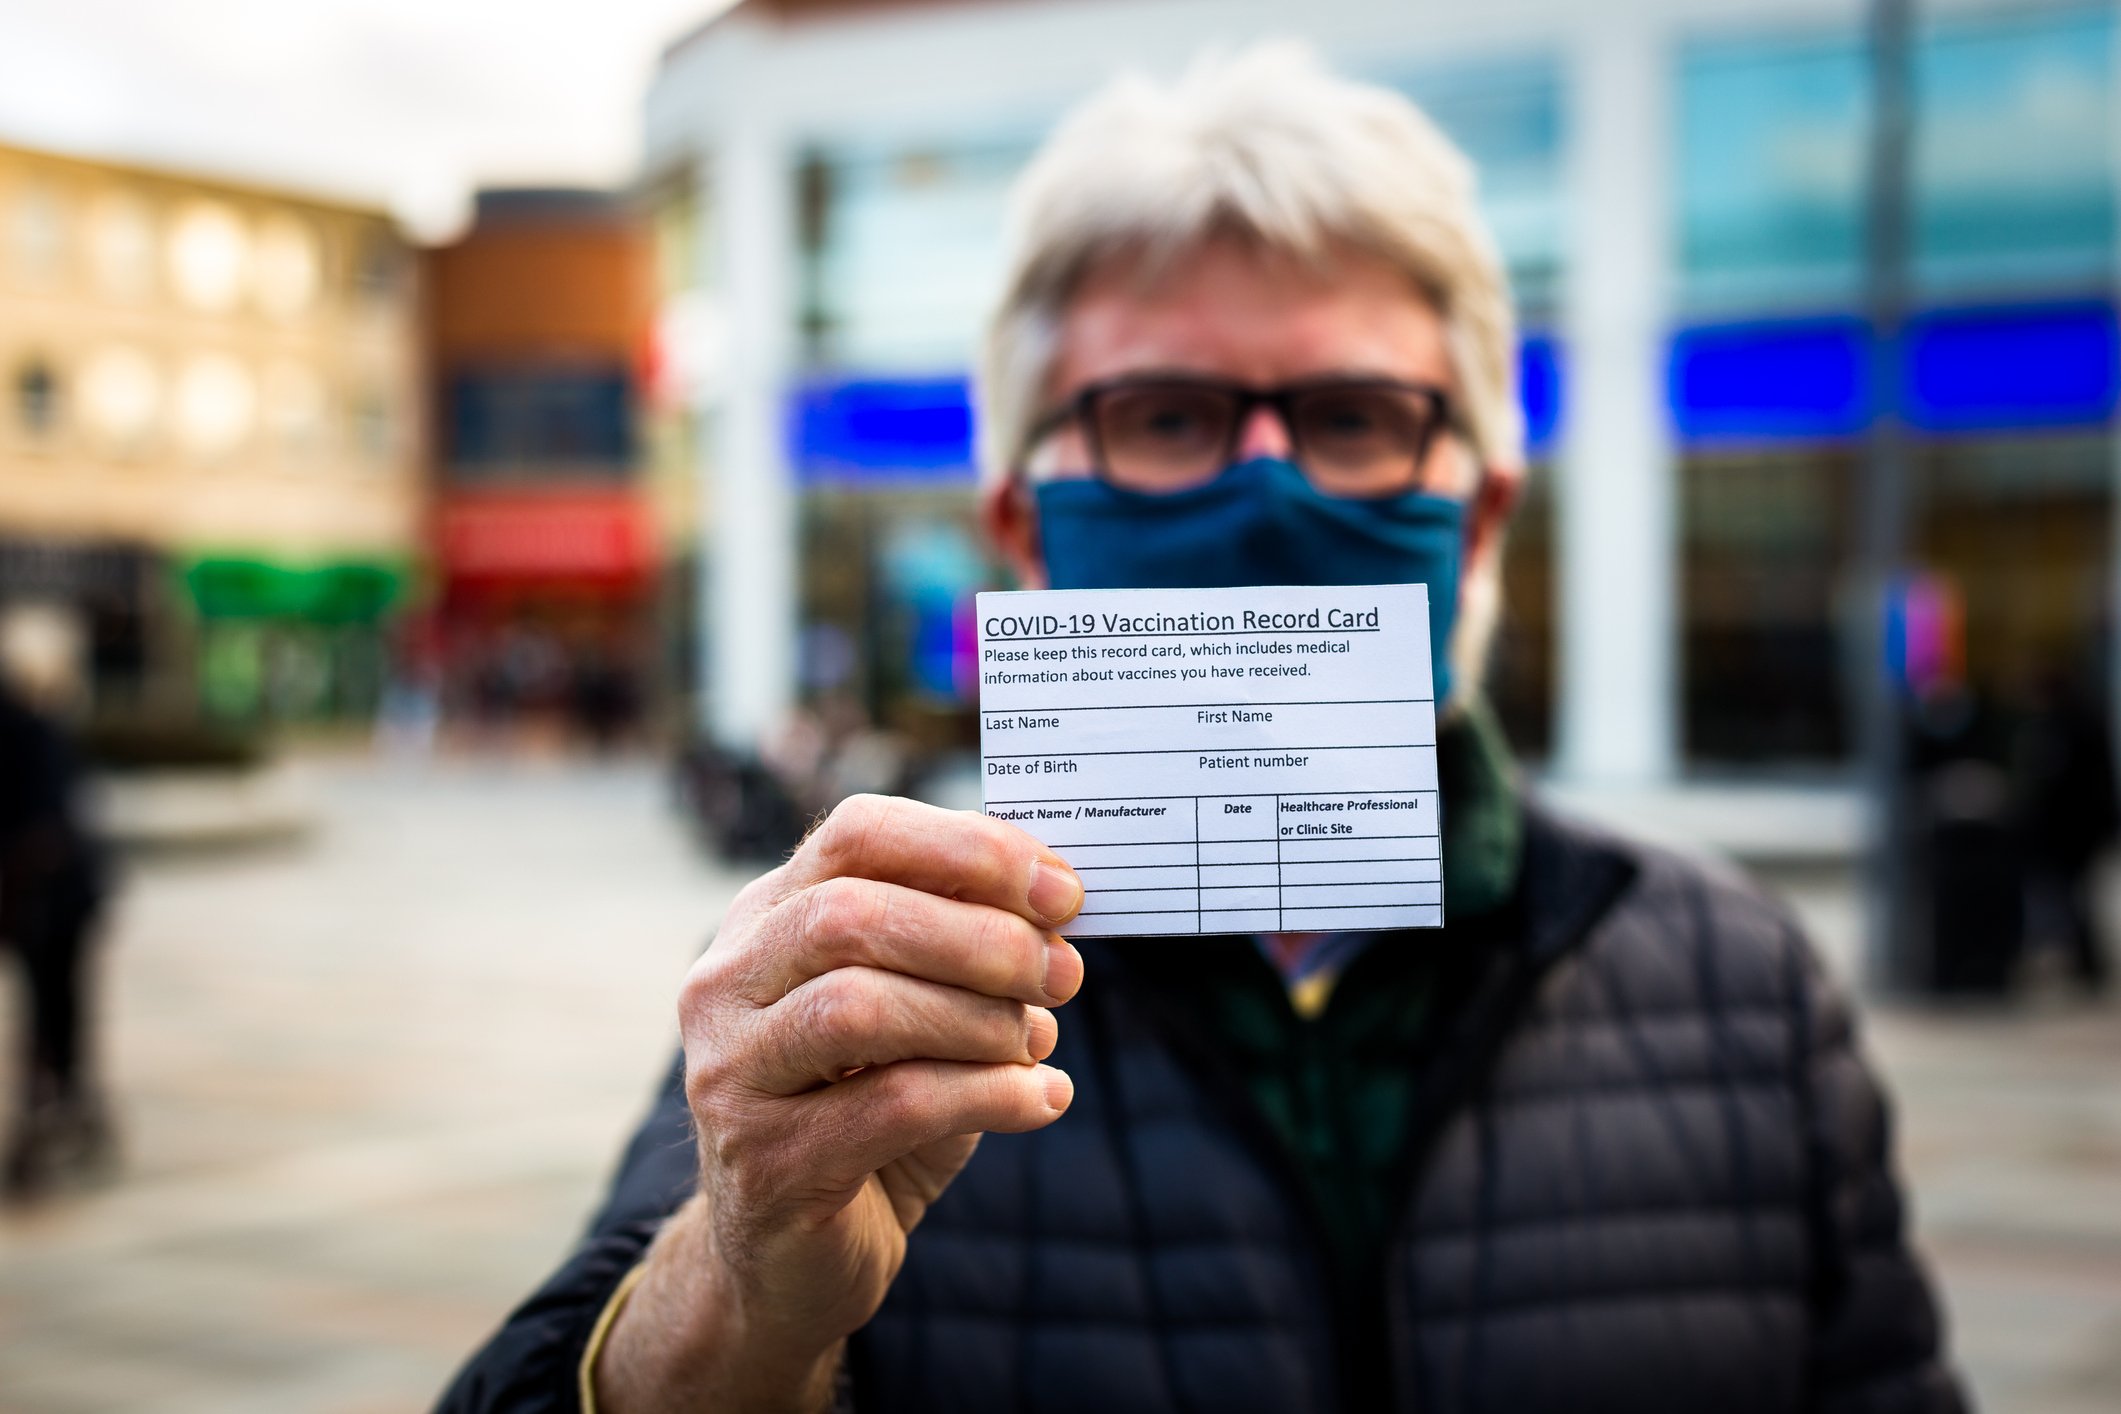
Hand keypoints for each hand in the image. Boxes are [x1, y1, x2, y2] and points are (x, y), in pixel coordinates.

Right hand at [596, 794, 1084, 1412]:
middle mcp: (726, 985)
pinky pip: (892, 1106)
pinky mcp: (765, 1163)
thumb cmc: (871, 1111)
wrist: (797, 1257)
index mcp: (764, 919)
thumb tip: (1058, 904)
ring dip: (978, 1018)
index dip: (968, 850)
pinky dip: (989, 1095)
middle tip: (1063, 974)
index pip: (857, 835)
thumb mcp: (918, 1010)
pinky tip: (1043, 1100)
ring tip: (1040, 1042)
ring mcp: (731, 1074)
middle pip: (850, 915)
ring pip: (859, 1007)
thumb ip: (963, 948)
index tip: (1061, 892)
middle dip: (979, 938)